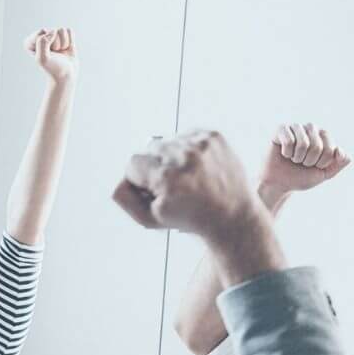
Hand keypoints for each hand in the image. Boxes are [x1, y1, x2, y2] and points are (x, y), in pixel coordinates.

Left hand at [25, 27, 76, 84]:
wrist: (65, 75)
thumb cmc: (52, 69)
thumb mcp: (42, 59)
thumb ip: (42, 42)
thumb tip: (54, 31)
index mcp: (31, 43)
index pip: (40, 33)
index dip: (46, 44)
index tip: (46, 54)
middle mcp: (41, 37)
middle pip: (52, 31)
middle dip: (56, 44)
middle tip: (54, 55)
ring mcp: (52, 36)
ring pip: (61, 30)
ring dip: (63, 43)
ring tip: (60, 52)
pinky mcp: (63, 35)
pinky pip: (69, 30)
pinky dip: (70, 41)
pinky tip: (65, 49)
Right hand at [112, 130, 266, 237]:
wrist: (232, 214)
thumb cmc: (189, 218)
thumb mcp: (149, 219)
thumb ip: (124, 198)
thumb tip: (121, 178)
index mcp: (166, 177)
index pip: (132, 163)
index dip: (139, 179)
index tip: (153, 191)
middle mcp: (184, 156)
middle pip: (149, 148)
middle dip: (154, 166)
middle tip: (170, 185)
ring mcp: (201, 143)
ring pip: (167, 140)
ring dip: (170, 157)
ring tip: (185, 176)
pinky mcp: (213, 136)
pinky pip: (186, 135)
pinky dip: (186, 150)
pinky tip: (195, 167)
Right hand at [259, 123, 350, 205]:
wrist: (278, 184)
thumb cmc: (300, 177)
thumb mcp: (324, 174)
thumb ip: (339, 163)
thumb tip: (340, 151)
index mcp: (324, 136)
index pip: (331, 149)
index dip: (322, 163)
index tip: (313, 166)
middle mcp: (312, 128)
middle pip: (317, 146)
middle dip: (308, 161)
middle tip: (301, 163)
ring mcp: (297, 127)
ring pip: (303, 144)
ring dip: (297, 157)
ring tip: (293, 158)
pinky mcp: (281, 129)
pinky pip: (289, 141)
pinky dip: (286, 153)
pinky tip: (283, 153)